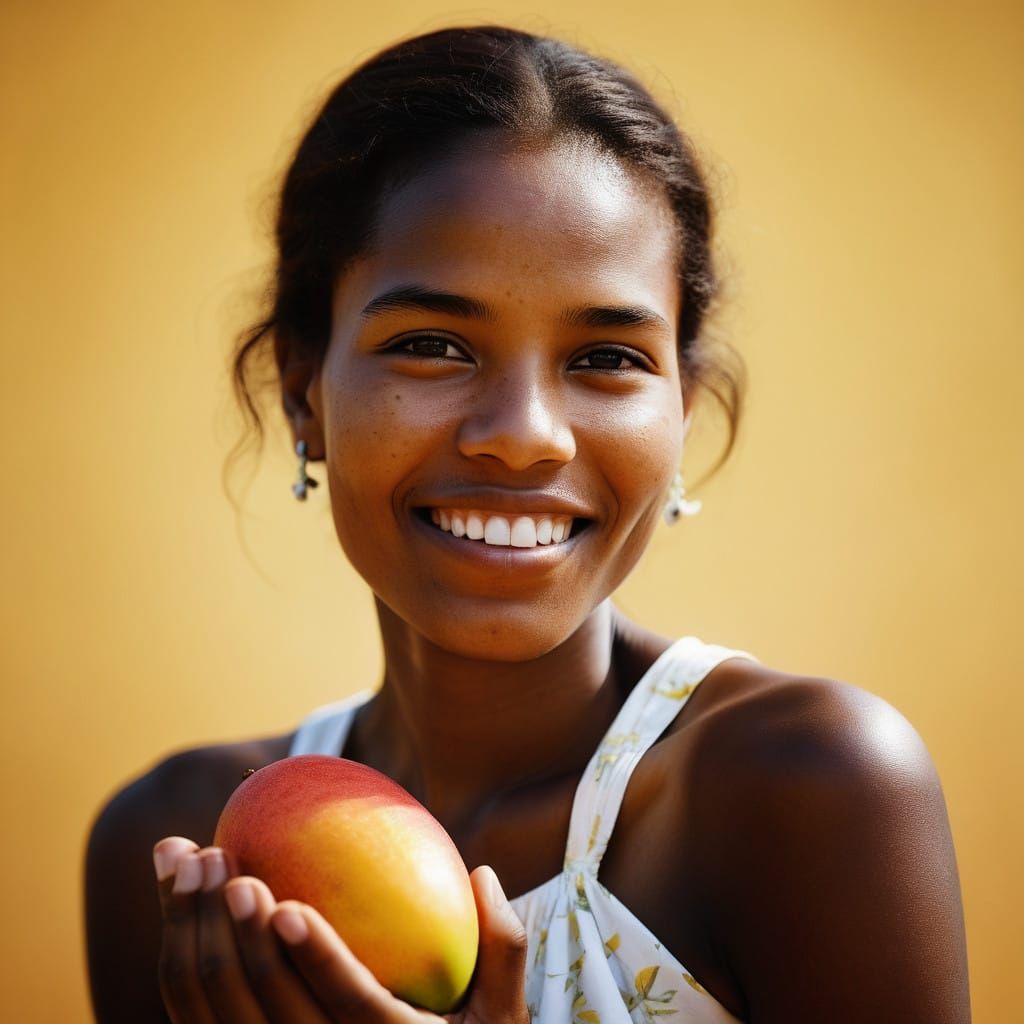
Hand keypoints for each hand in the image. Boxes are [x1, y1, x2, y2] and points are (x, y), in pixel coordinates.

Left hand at [153, 836, 528, 1022]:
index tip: (285, 903)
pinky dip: (179, 953)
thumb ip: (502, 947)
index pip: (347, 1008)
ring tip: (188, 858)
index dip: (314, 960)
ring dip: (188, 933)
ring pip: (211, 1013)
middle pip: (260, 1012)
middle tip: (219, 857)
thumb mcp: (502, 1019)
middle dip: (230, 933)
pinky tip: (178, 895)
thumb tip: (482, 874)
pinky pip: (195, 1015)